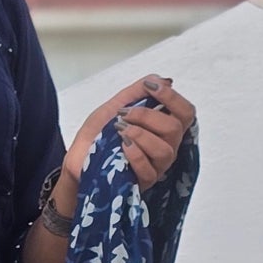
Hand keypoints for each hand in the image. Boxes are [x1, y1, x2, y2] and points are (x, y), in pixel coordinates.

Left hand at [62, 73, 194, 197]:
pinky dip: (136, 154)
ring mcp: (156, 166)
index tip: (151, 87)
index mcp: (162, 128)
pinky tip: (122, 147)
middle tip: (124, 114)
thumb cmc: (97, 136)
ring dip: (140, 135)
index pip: (185, 113)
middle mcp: (165, 147)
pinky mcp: (143, 182)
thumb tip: (164, 80)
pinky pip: (149, 169)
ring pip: (165, 150)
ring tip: (120, 131)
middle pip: (175, 129)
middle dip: (148, 116)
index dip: (172, 97)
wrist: (77, 160)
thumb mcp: (114, 106)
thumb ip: (137, 92)